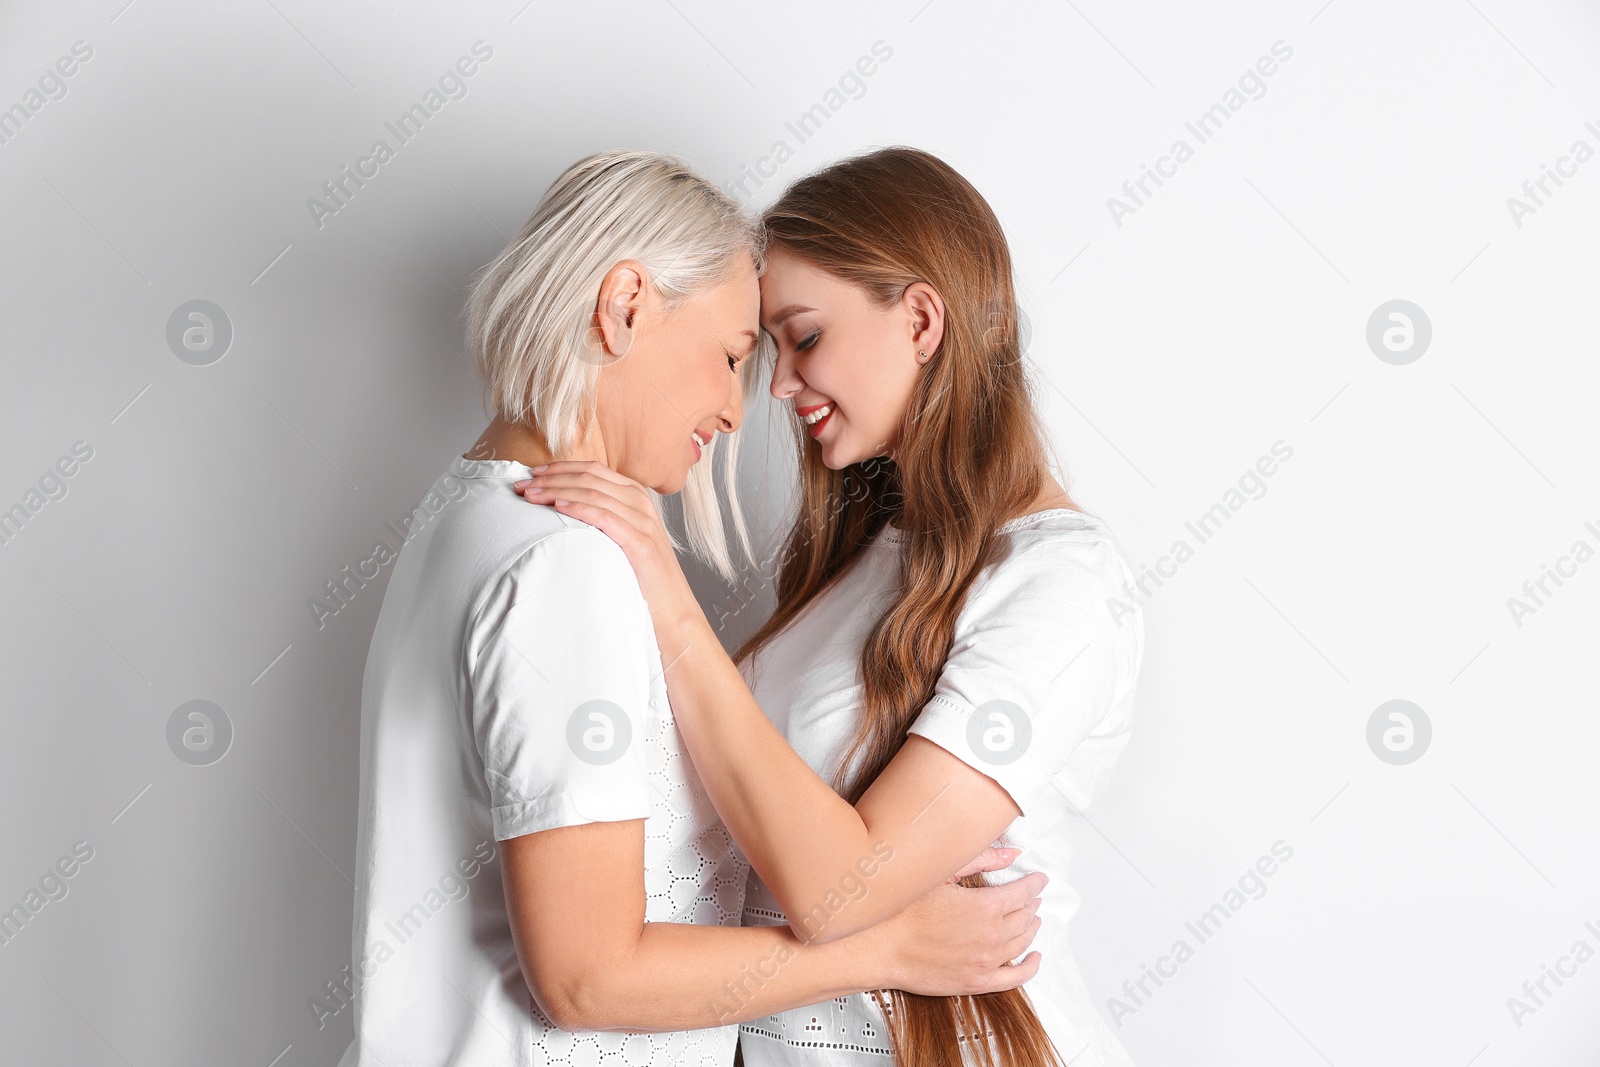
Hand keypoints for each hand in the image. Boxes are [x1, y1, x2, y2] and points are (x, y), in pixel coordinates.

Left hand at [512, 460, 696, 623]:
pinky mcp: (641, 541)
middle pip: (589, 478)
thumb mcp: (621, 536)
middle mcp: (640, 502)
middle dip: (552, 478)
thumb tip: (560, 506)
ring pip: (594, 493)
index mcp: (635, 495)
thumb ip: (601, 516)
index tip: (532, 473)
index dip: (561, 468)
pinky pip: (605, 516)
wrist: (671, 608)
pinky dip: (579, 508)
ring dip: (557, 491)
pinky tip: (558, 508)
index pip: (593, 469)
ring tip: (531, 496)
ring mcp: (643, 520)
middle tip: (521, 486)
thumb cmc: (639, 574)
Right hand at [861, 847, 1045, 995]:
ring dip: (1031, 928)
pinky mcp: (976, 982)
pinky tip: (1034, 958)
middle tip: (1032, 895)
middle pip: (1025, 917)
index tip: (1038, 879)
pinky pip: (1016, 978)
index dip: (1034, 883)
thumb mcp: (942, 873)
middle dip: (1031, 903)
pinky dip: (1030, 967)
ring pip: (1022, 943)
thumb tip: (1011, 853)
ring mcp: (986, 962)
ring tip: (1032, 919)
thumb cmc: (904, 909)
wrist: (880, 946)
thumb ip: (981, 860)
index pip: (1024, 892)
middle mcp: (992, 936)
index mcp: (986, 907)